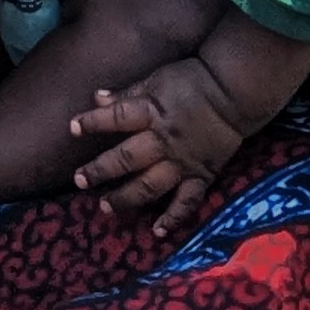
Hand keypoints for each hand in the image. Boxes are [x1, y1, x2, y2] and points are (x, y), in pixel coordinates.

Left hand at [69, 67, 242, 229]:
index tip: (72, 128)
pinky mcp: (201, 175)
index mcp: (151, 112)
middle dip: (100, 170)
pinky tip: (157, 231)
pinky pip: (187, 201)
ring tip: (106, 207)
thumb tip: (95, 98)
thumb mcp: (158, 78)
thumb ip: (127, 92)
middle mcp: (163, 141)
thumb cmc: (195, 79)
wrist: (237, 91)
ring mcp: (182, 162)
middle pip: (126, 159)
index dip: (92, 122)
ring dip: (126, 198)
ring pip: (150, 185)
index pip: (116, 118)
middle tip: (79, 180)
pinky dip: (173, 218)